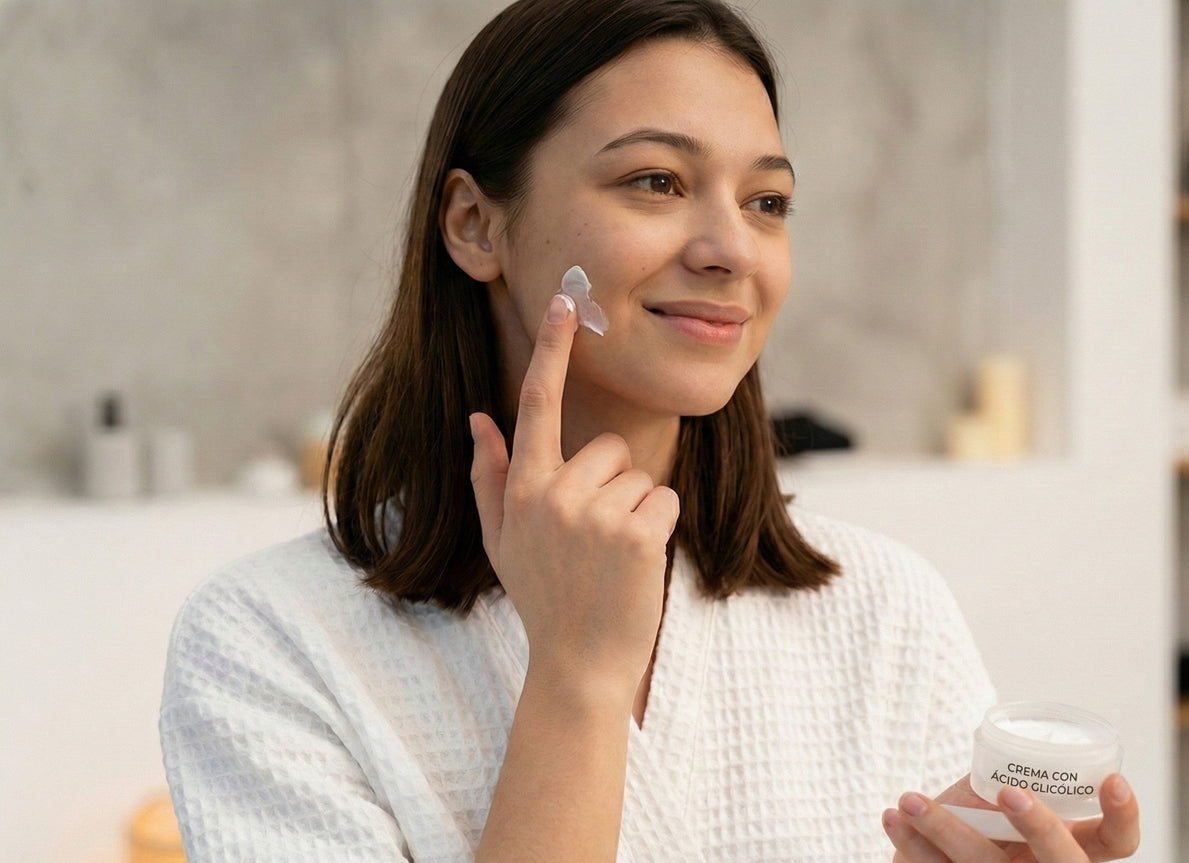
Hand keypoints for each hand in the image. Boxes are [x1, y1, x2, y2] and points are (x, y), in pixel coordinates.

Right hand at [469, 292, 680, 701]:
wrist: (579, 664)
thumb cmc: (543, 598)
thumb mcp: (502, 539)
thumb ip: (490, 475)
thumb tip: (478, 420)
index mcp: (523, 488)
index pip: (537, 405)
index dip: (554, 351)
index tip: (567, 303)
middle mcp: (554, 492)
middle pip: (610, 447)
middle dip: (613, 485)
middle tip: (596, 541)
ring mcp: (595, 512)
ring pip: (641, 475)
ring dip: (637, 511)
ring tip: (613, 558)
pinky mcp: (637, 530)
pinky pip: (665, 498)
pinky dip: (660, 526)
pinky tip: (636, 564)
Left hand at [881, 774, 1139, 862]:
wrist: (937, 856)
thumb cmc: (979, 820)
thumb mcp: (1006, 798)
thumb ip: (1013, 772)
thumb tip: (1012, 738)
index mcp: (1071, 848)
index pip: (1117, 842)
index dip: (1123, 815)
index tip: (1111, 779)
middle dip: (1040, 827)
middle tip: (1008, 791)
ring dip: (942, 829)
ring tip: (908, 800)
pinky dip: (908, 843)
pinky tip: (893, 817)